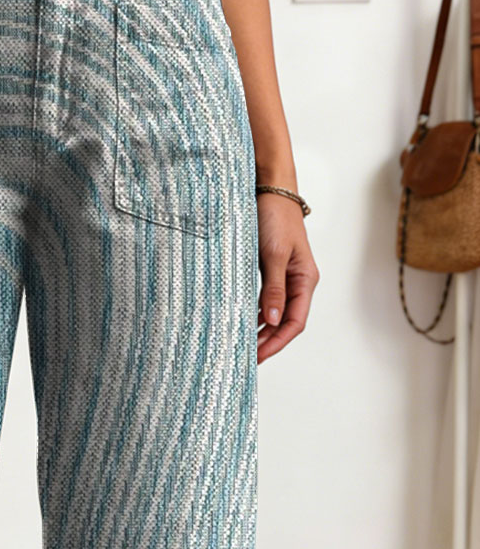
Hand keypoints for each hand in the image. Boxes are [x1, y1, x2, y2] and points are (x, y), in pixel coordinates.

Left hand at [256, 192, 318, 362]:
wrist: (270, 190)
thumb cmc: (275, 218)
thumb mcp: (274, 255)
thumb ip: (273, 289)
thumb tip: (270, 321)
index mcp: (305, 280)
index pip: (294, 322)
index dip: (277, 342)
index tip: (258, 356)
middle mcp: (298, 282)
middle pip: (286, 322)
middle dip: (268, 341)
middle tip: (247, 358)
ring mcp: (286, 277)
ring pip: (275, 313)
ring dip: (261, 330)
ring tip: (244, 346)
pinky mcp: (272, 270)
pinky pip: (266, 300)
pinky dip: (256, 314)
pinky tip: (243, 322)